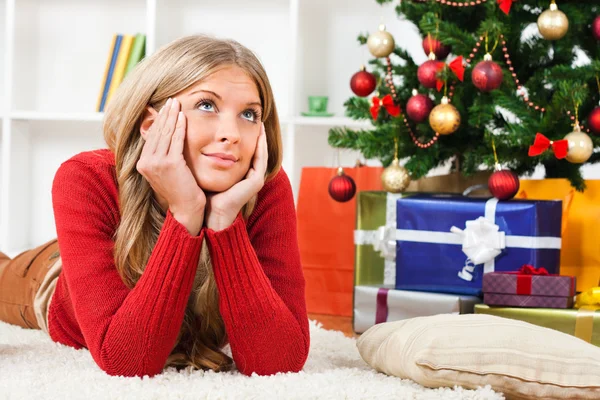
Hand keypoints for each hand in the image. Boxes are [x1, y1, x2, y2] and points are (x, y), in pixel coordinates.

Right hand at [136, 98, 205, 234]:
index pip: (151, 136)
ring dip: (171, 116)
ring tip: (176, 104)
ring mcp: (156, 163)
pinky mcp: (169, 164)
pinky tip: (182, 117)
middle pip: (156, 132)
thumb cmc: (180, 191)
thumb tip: (164, 139)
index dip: (158, 121)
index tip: (165, 108)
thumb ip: (162, 156)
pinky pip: (175, 140)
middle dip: (164, 114)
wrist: (186, 208)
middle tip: (171, 100)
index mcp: (143, 164)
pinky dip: (179, 127)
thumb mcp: (166, 172)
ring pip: (164, 133)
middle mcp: (146, 163)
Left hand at [204, 123, 268, 230]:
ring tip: (260, 122)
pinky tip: (259, 134)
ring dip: (261, 137)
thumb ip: (208, 158)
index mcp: (242, 174)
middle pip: (256, 150)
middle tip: (255, 118)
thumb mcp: (209, 171)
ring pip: (261, 153)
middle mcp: (251, 176)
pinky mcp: (256, 181)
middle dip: (257, 134)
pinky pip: (261, 159)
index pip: (246, 151)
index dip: (246, 136)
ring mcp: (256, 179)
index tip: (242, 122)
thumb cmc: (207, 194)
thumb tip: (198, 142)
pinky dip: (261, 146)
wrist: (212, 213)